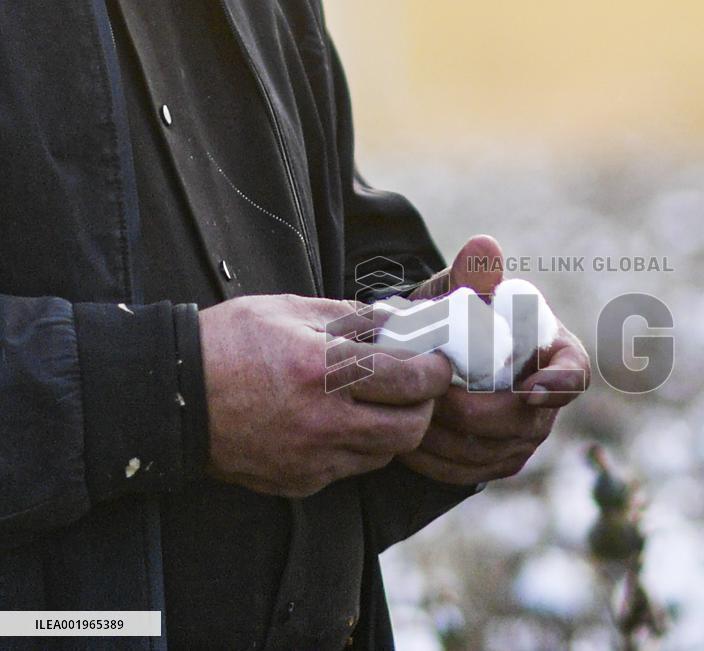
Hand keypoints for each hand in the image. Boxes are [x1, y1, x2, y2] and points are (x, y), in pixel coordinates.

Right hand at [199, 294, 452, 496]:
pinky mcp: (300, 481)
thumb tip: (401, 320)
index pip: (410, 379)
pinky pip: (350, 469)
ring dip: (393, 429)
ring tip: (378, 403)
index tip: (439, 363)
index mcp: (323, 370)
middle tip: (417, 387)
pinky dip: (359, 447)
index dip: (436, 371)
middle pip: (410, 428)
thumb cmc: (229, 343)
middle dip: (424, 406)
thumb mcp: (290, 310)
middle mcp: (322, 421)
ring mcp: (311, 458)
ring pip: (384, 454)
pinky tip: (341, 423)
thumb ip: (353, 316)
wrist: (171, 397)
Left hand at [399, 235, 590, 484]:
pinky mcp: (494, 462)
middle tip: (430, 396)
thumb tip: (482, 248)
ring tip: (408, 415)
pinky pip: (469, 473)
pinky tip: (405, 443)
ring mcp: (524, 436)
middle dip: (474, 412)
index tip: (530, 389)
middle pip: (523, 421)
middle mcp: (546, 399)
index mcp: (553, 352)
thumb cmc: (455, 318)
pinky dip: (435, 462)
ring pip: (491, 452)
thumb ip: (472, 275)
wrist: (429, 358)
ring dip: (447, 439)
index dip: (558, 384)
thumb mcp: (459, 292)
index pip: (574, 373)